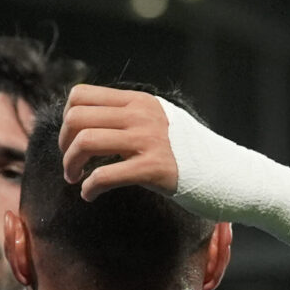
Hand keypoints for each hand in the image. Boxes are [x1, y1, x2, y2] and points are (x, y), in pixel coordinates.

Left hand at [59, 84, 180, 200]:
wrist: (224, 171)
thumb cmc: (188, 151)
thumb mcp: (159, 119)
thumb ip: (129, 116)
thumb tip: (90, 122)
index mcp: (138, 101)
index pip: (81, 95)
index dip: (67, 119)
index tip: (72, 140)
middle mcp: (141, 115)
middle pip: (77, 118)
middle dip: (65, 144)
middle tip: (71, 163)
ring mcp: (147, 140)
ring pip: (86, 142)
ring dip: (71, 165)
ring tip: (76, 179)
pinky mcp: (153, 168)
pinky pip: (104, 175)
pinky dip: (89, 188)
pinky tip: (90, 194)